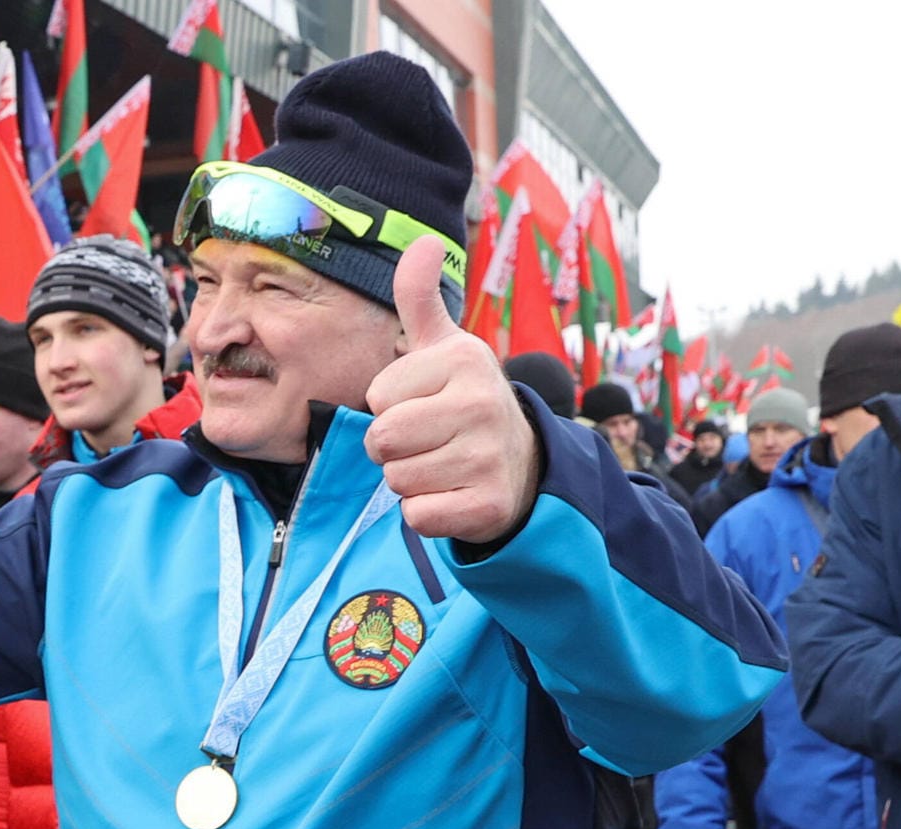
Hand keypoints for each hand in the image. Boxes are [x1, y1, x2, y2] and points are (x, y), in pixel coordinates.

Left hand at [364, 236, 538, 543]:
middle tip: (429, 440)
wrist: (522, 465)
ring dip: (410, 480)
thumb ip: (420, 299)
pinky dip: (426, 512)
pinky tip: (454, 495)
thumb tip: (423, 241)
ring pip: (397, 480)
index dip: (392, 406)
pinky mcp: (488, 506)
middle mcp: (482, 404)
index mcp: (465, 360)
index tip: (426, 404)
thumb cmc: (464, 401)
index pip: (378, 397)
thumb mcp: (444, 347)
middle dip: (393, 448)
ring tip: (444, 465)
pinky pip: (418, 515)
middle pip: (382, 440)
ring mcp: (489, 458)